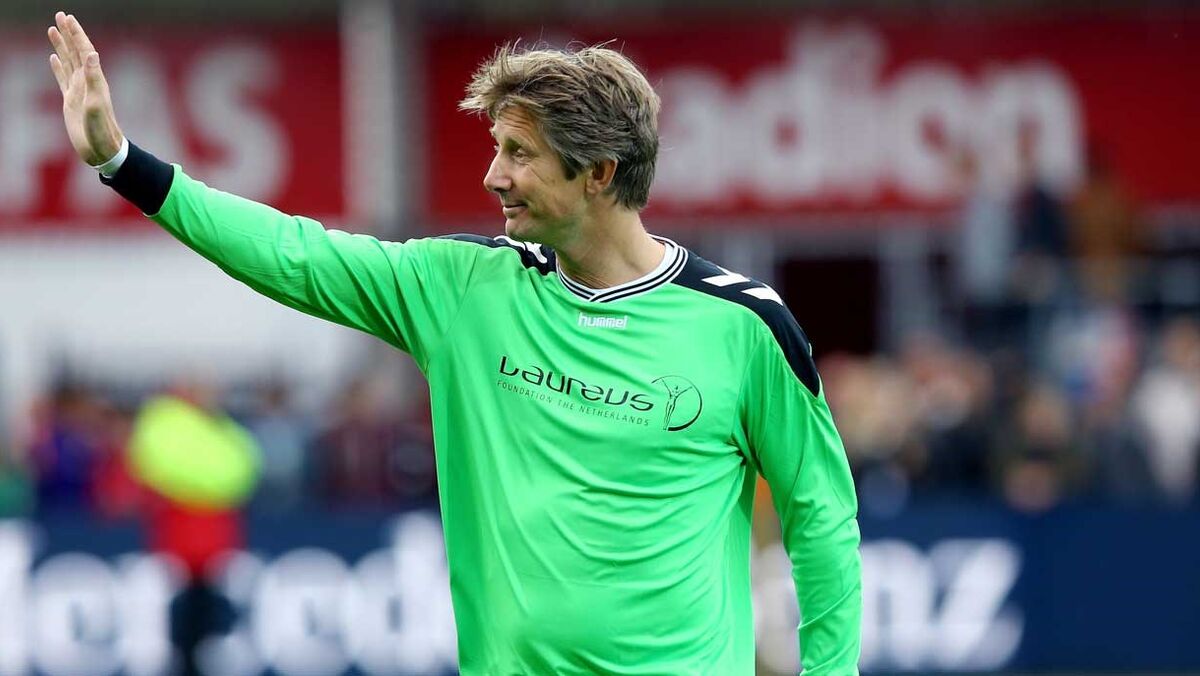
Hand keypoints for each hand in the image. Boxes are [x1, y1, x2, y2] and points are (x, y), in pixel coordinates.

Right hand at [47, 11, 123, 165]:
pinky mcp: (71, 100)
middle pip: (76, 52)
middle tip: (60, 16)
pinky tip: (53, 58)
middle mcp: (87, 82)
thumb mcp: (96, 104)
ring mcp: (78, 90)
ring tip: (53, 30)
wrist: (102, 149)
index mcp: (94, 80)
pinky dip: (57, 66)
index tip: (68, 19)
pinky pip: (62, 78)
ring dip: (61, 45)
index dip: (76, 34)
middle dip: (68, 33)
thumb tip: (91, 54)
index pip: (84, 51)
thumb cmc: (101, 130)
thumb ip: (94, 79)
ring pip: (68, 62)